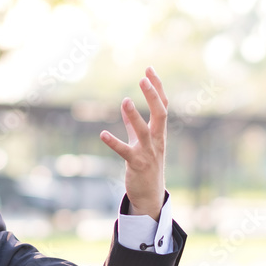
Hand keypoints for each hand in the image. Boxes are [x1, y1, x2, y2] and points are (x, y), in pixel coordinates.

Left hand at [100, 66, 167, 220]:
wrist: (150, 195)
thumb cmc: (146, 167)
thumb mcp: (141, 143)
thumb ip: (133, 125)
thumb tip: (124, 107)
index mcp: (159, 133)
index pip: (163, 106)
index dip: (157, 88)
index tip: (149, 69)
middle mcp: (157, 140)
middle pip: (160, 114)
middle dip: (153, 96)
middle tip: (143, 78)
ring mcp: (148, 152)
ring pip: (144, 131)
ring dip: (135, 116)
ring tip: (125, 100)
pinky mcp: (136, 164)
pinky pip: (125, 152)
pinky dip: (114, 143)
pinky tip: (102, 134)